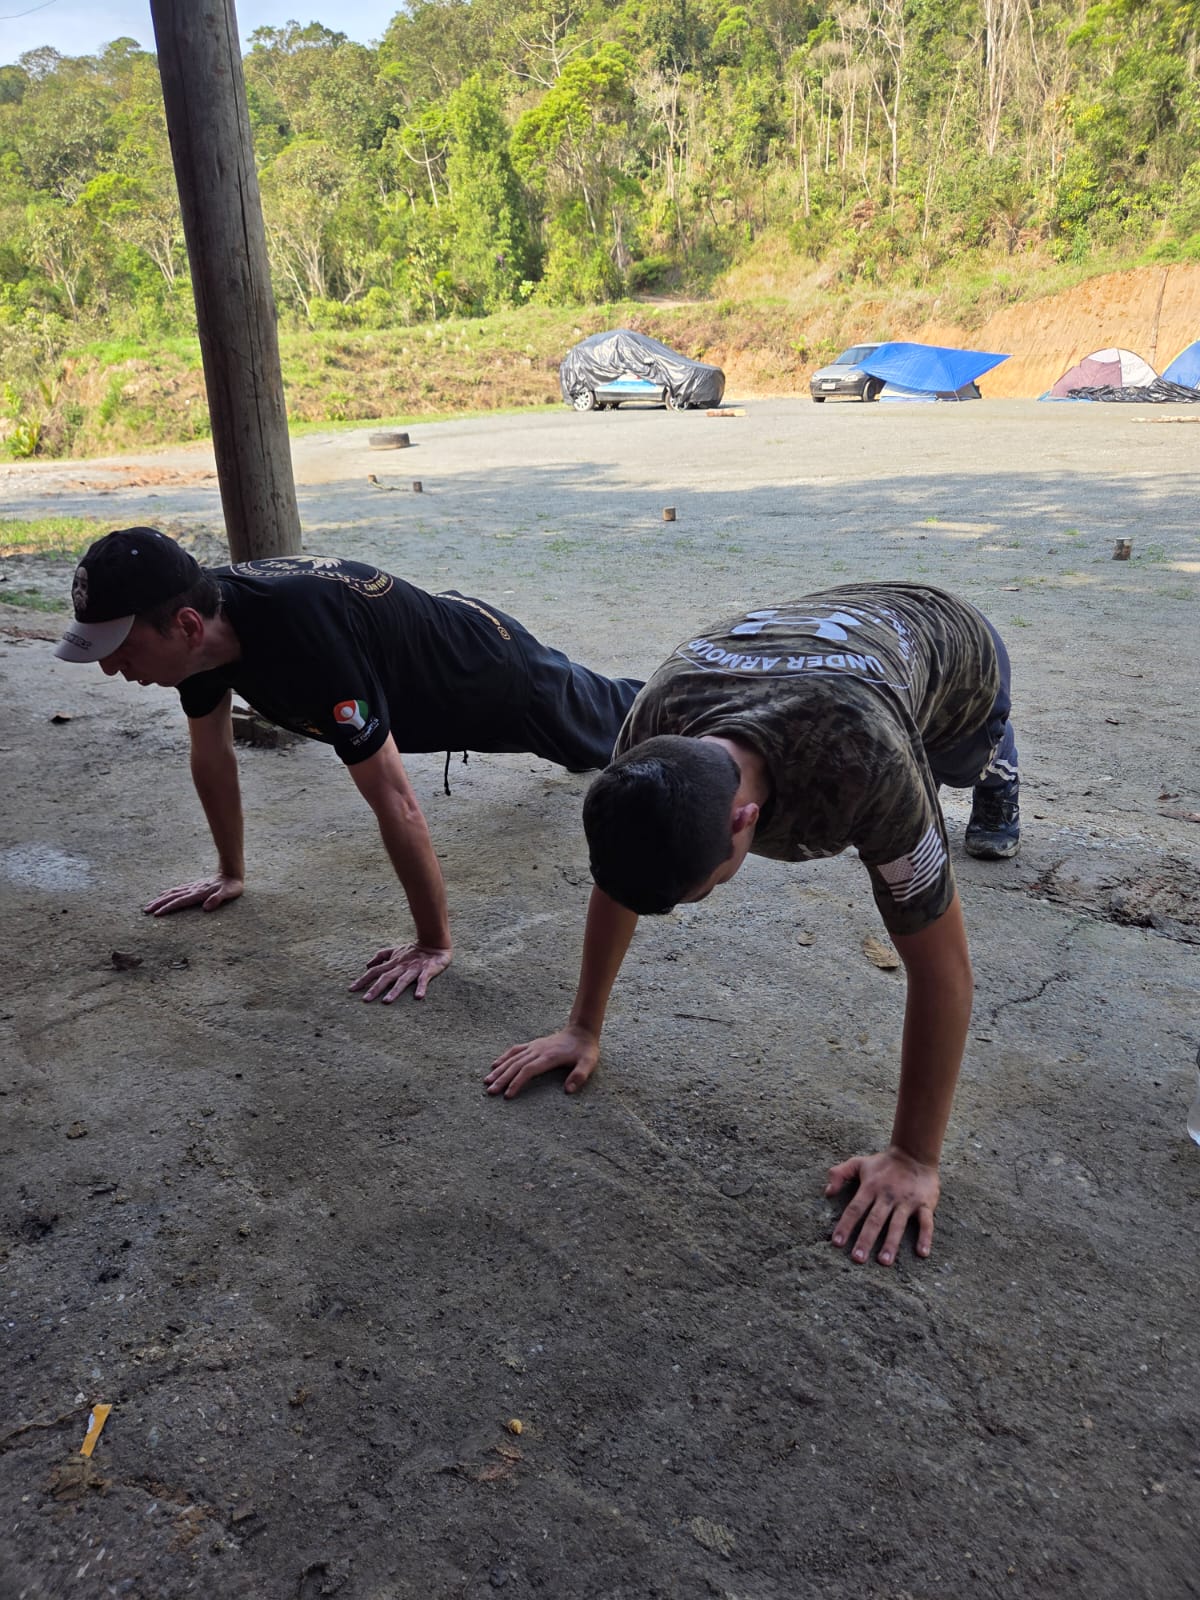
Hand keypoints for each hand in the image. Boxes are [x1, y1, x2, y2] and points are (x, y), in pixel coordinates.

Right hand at [143, 874, 243, 915]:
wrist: (232, 872)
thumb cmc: (232, 886)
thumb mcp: (229, 893)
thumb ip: (218, 899)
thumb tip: (206, 908)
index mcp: (199, 893)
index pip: (180, 901)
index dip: (168, 907)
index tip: (157, 913)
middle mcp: (193, 889)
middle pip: (172, 897)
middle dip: (158, 904)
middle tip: (145, 910)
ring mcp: (192, 887)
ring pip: (172, 893)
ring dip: (160, 899)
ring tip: (149, 905)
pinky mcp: (194, 886)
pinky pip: (177, 889)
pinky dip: (168, 893)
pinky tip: (163, 894)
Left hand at [349, 942, 451, 1001]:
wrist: (434, 943)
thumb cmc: (414, 950)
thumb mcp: (395, 951)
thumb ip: (381, 956)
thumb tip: (367, 965)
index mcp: (393, 963)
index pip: (375, 971)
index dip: (363, 980)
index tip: (351, 989)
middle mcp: (401, 966)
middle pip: (386, 977)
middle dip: (375, 988)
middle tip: (365, 1000)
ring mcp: (414, 969)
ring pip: (402, 980)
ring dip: (395, 990)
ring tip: (387, 1001)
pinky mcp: (427, 971)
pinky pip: (424, 980)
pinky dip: (421, 987)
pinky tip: (418, 997)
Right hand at [485, 1025, 599, 1097]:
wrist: (582, 1030)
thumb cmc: (585, 1049)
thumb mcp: (589, 1062)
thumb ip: (580, 1075)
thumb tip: (568, 1090)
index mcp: (549, 1057)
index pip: (528, 1070)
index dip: (517, 1082)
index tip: (507, 1095)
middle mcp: (538, 1050)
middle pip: (516, 1065)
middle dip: (502, 1079)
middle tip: (490, 1091)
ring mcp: (534, 1046)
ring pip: (512, 1058)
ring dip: (499, 1070)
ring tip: (487, 1081)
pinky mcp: (533, 1045)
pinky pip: (515, 1050)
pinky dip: (504, 1058)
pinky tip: (495, 1065)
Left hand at [825, 1145, 939, 1265]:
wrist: (915, 1154)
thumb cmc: (883, 1164)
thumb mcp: (858, 1163)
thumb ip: (839, 1173)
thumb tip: (827, 1191)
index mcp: (870, 1187)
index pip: (855, 1208)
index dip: (845, 1225)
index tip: (837, 1243)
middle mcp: (887, 1195)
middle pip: (875, 1219)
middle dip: (866, 1239)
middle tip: (858, 1258)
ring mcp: (907, 1200)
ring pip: (898, 1224)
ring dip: (891, 1243)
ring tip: (884, 1261)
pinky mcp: (925, 1204)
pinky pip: (926, 1222)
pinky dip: (925, 1237)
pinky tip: (922, 1252)